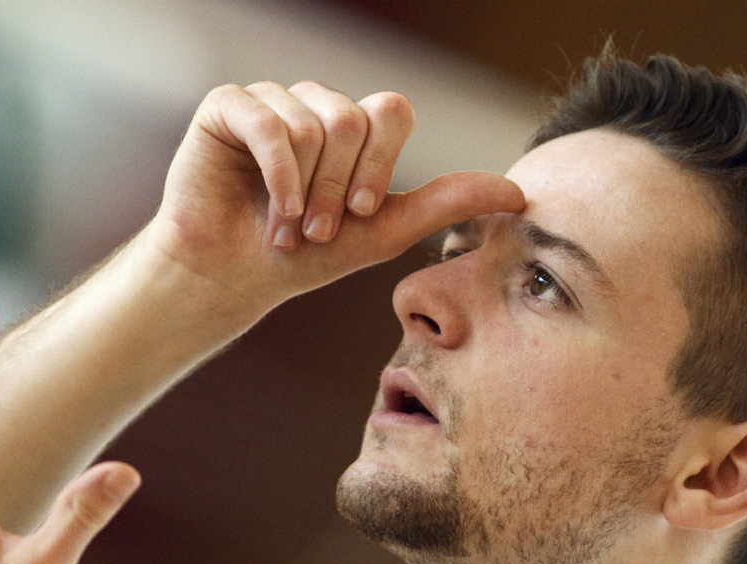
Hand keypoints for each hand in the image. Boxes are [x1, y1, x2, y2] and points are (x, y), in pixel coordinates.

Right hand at [143, 81, 524, 315]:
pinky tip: (272, 209)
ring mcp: (271, 101)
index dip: (381, 165)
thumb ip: (446, 204)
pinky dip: (277, 173)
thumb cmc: (304, 259)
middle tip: (317, 230)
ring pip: (313, 123)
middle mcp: (315, 105)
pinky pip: (268, 120)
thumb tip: (518, 191)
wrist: (234, 279)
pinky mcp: (227, 107)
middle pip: (352, 118)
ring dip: (304, 191)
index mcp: (355, 127)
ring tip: (287, 227)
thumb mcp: (383, 232)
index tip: (361, 213)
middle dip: (338, 187)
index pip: (390, 111)